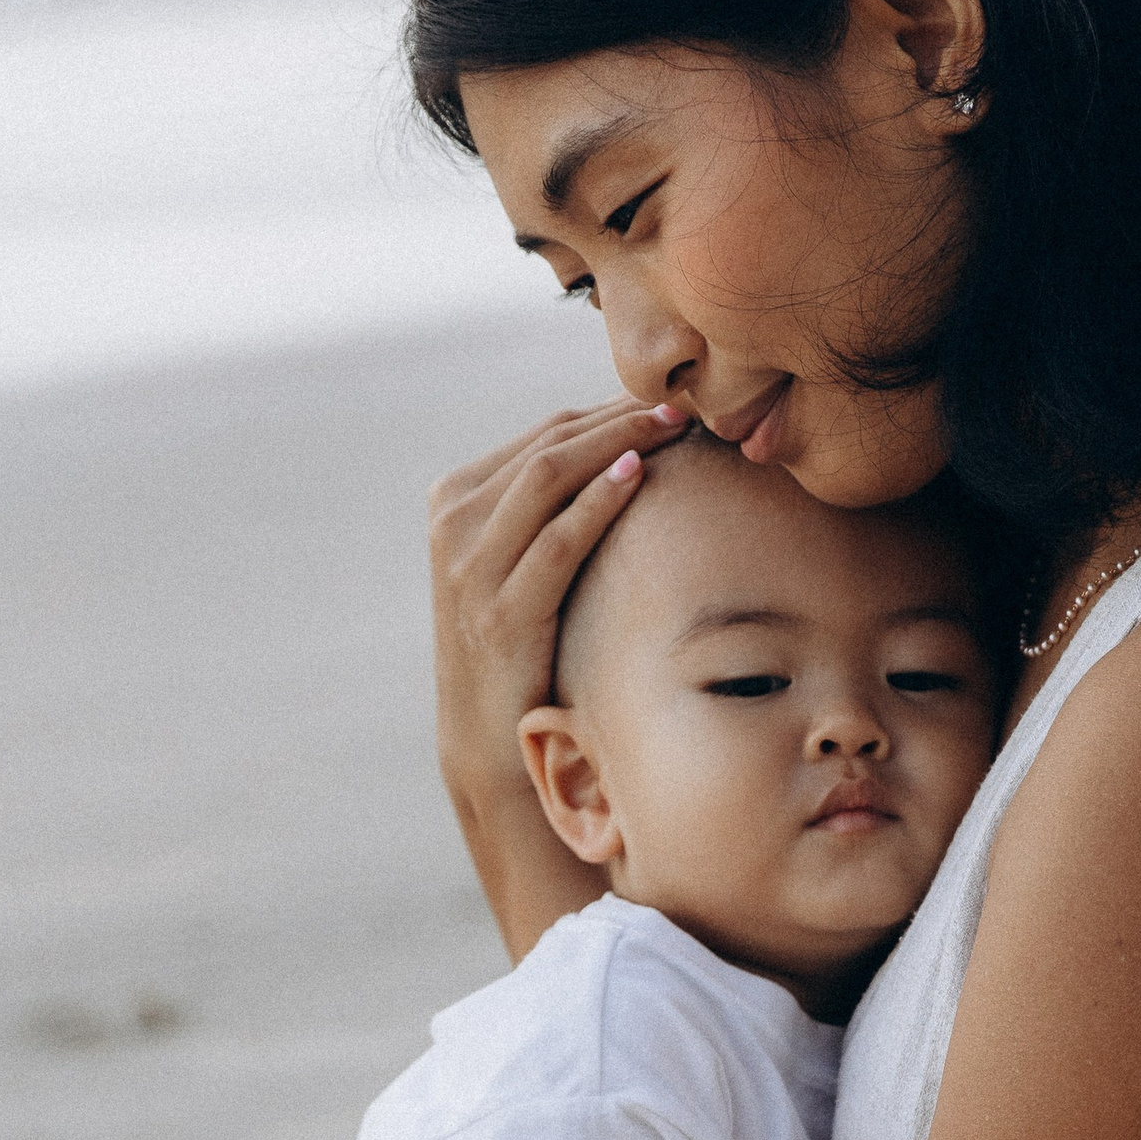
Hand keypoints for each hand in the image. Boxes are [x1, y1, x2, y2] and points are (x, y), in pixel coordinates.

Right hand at [429, 396, 689, 955]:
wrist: (487, 737)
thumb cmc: (524, 641)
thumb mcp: (522, 561)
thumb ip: (552, 505)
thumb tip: (627, 446)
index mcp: (455, 498)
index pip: (545, 434)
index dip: (611, 413)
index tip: (672, 402)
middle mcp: (453, 522)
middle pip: (550, 446)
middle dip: (621, 419)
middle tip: (687, 405)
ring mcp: (468, 567)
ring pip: (549, 477)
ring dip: (618, 443)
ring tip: (675, 426)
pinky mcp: (498, 610)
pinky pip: (554, 540)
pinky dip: (596, 500)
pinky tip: (638, 475)